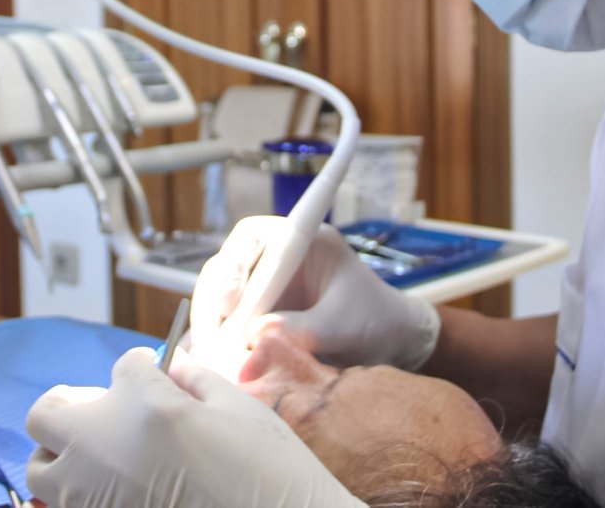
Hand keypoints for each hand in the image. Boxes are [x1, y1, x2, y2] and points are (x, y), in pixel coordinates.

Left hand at [26, 347, 362, 507]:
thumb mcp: (239, 409)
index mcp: (147, 404)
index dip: (143, 370)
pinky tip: (109, 491)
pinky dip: (74, 497)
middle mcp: (106, 447)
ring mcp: (94, 496)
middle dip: (72, 404)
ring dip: (60, 455)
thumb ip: (195, 380)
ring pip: (40, 469)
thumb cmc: (269, 472)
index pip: (124, 367)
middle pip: (50, 411)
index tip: (156, 378)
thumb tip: (170, 368)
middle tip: (101, 410)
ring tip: (96, 458)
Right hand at [191, 216, 441, 370]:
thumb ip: (303, 330)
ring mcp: (263, 291)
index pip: (252, 238)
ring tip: (211, 360)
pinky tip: (212, 367)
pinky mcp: (257, 320)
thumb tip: (255, 337)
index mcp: (300, 242)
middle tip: (213, 340)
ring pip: (220, 303)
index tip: (230, 299)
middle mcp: (274, 262)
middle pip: (225, 271)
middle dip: (215, 304)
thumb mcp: (344, 325)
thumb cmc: (376, 321)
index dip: (233, 264)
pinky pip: (227, 330)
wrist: (392, 345)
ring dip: (212, 330)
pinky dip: (218, 347)